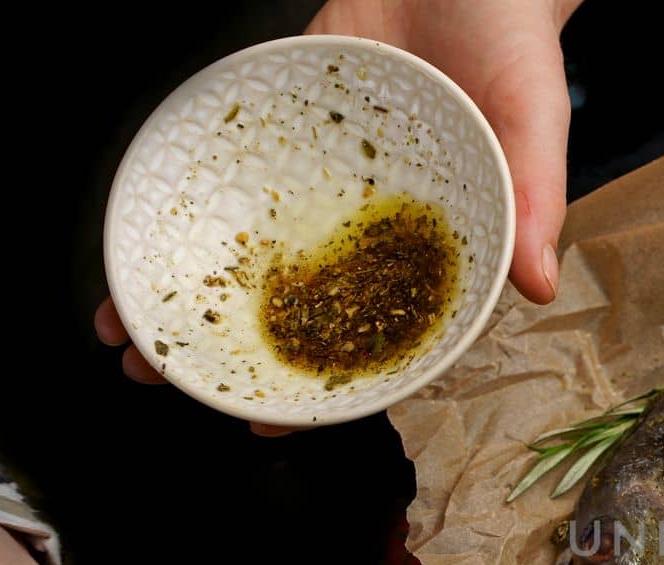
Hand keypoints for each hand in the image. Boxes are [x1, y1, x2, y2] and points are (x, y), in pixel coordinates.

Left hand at [97, 0, 580, 430]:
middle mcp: (376, 226)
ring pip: (259, 248)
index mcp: (440, 247)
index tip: (269, 424)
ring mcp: (327, 182)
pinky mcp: (290, 128)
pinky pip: (237, 173)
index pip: (379, 337)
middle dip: (233, 347)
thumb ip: (537, 198)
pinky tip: (149, 229)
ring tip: (126, 318)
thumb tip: (537, 285)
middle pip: (302, 304)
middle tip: (164, 376)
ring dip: (195, 285)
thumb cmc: (515, 40)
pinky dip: (192, 205)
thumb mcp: (537, 118)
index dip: (324, 388)